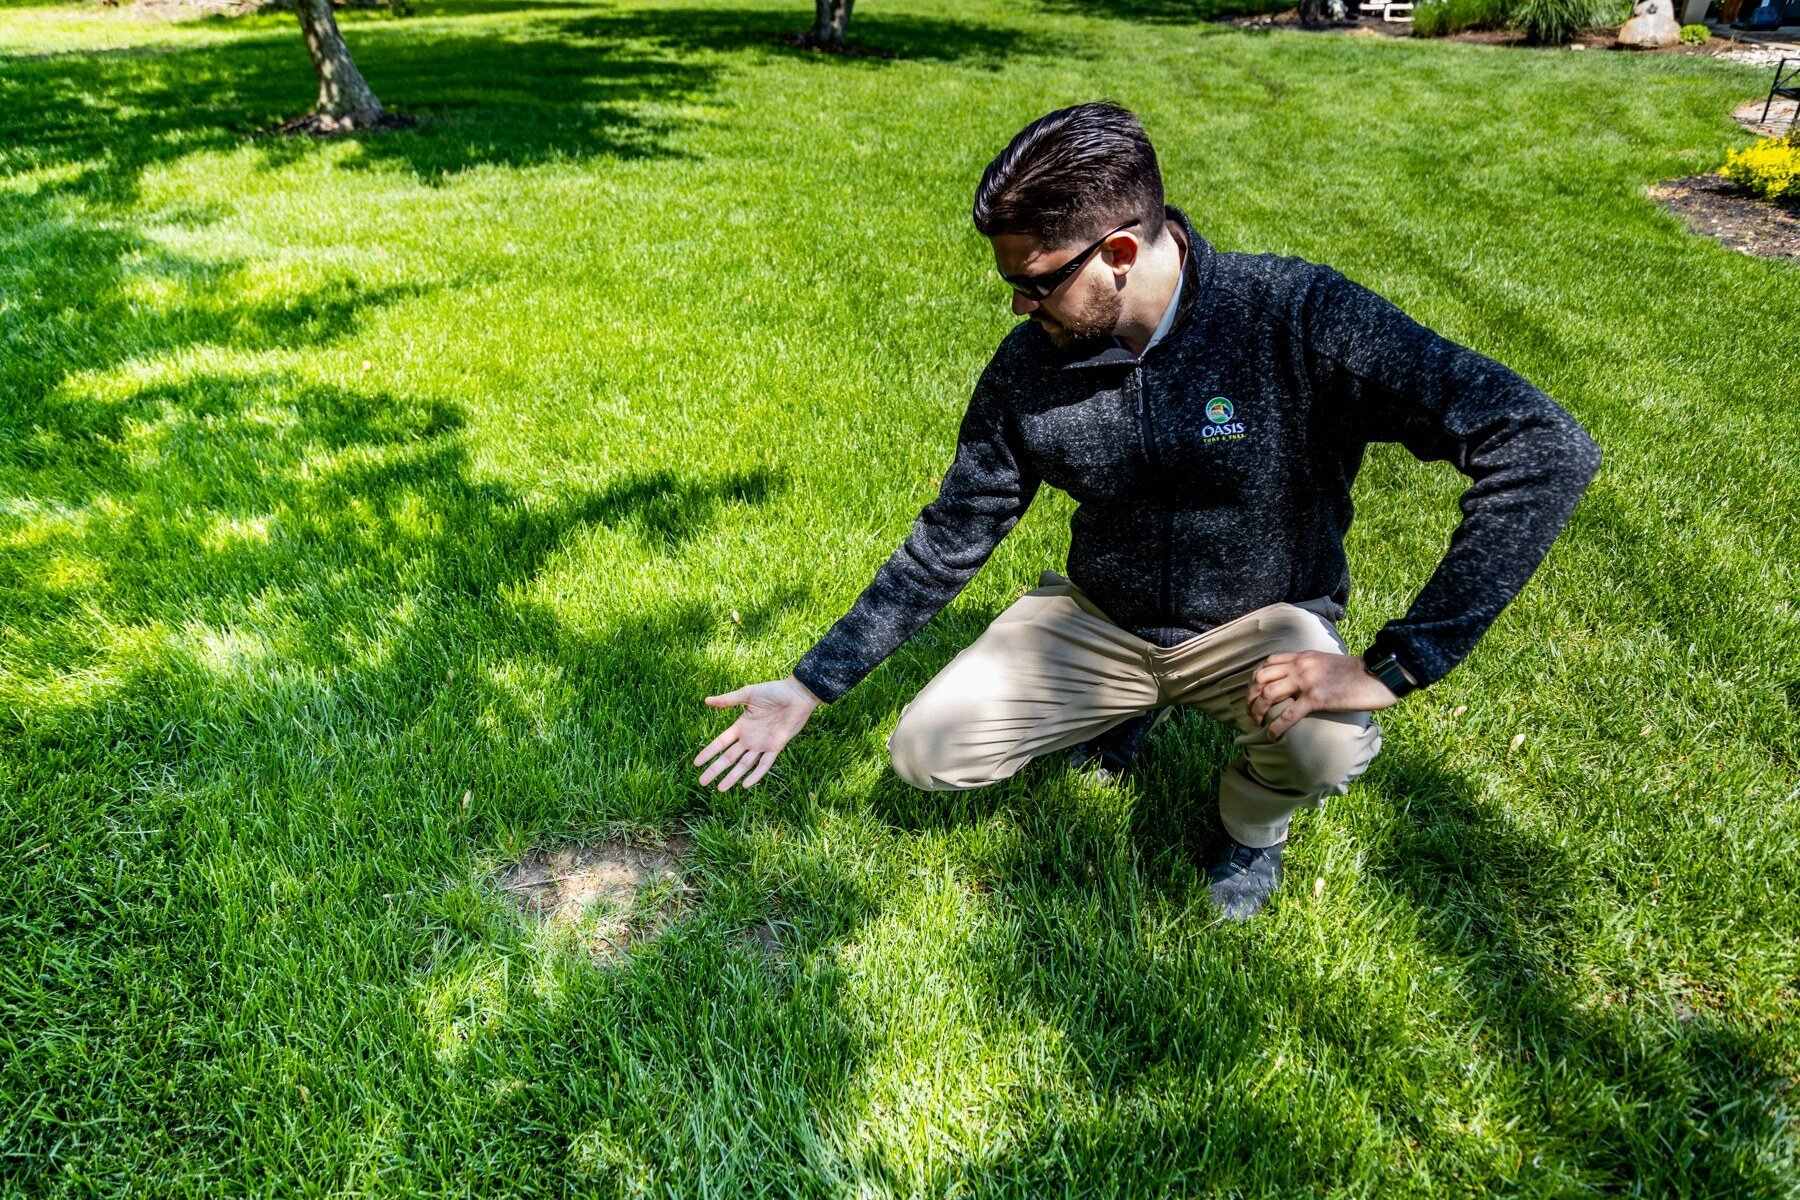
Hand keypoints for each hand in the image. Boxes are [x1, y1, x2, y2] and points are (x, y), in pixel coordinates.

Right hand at [694, 675, 821, 790]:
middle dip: (715, 770)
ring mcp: (762, 744)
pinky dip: (756, 774)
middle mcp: (750, 738)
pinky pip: (765, 764)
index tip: (696, 763)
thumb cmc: (773, 691)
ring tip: (720, 789)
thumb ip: (728, 700)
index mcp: (741, 726)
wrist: (797, 694)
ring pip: (744, 765)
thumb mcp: (747, 694)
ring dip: (732, 777)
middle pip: (729, 757)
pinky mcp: (776, 746)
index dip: (708, 753)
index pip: (720, 743)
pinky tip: (745, 785)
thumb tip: (706, 700)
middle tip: (702, 782)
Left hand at [1246, 651, 1406, 739]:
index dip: (1254, 679)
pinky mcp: (1316, 698)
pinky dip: (1275, 727)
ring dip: (1257, 711)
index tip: (1252, 693)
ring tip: (1256, 723)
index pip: (1267, 663)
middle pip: (1261, 678)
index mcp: (1302, 657)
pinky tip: (1271, 736)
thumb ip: (1310, 668)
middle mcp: (1300, 665)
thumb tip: (1299, 682)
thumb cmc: (1355, 673)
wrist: (1377, 674)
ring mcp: (1306, 681)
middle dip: (1250, 696)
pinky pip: (1287, 715)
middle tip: (1250, 711)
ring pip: (1268, 695)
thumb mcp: (1326, 663)